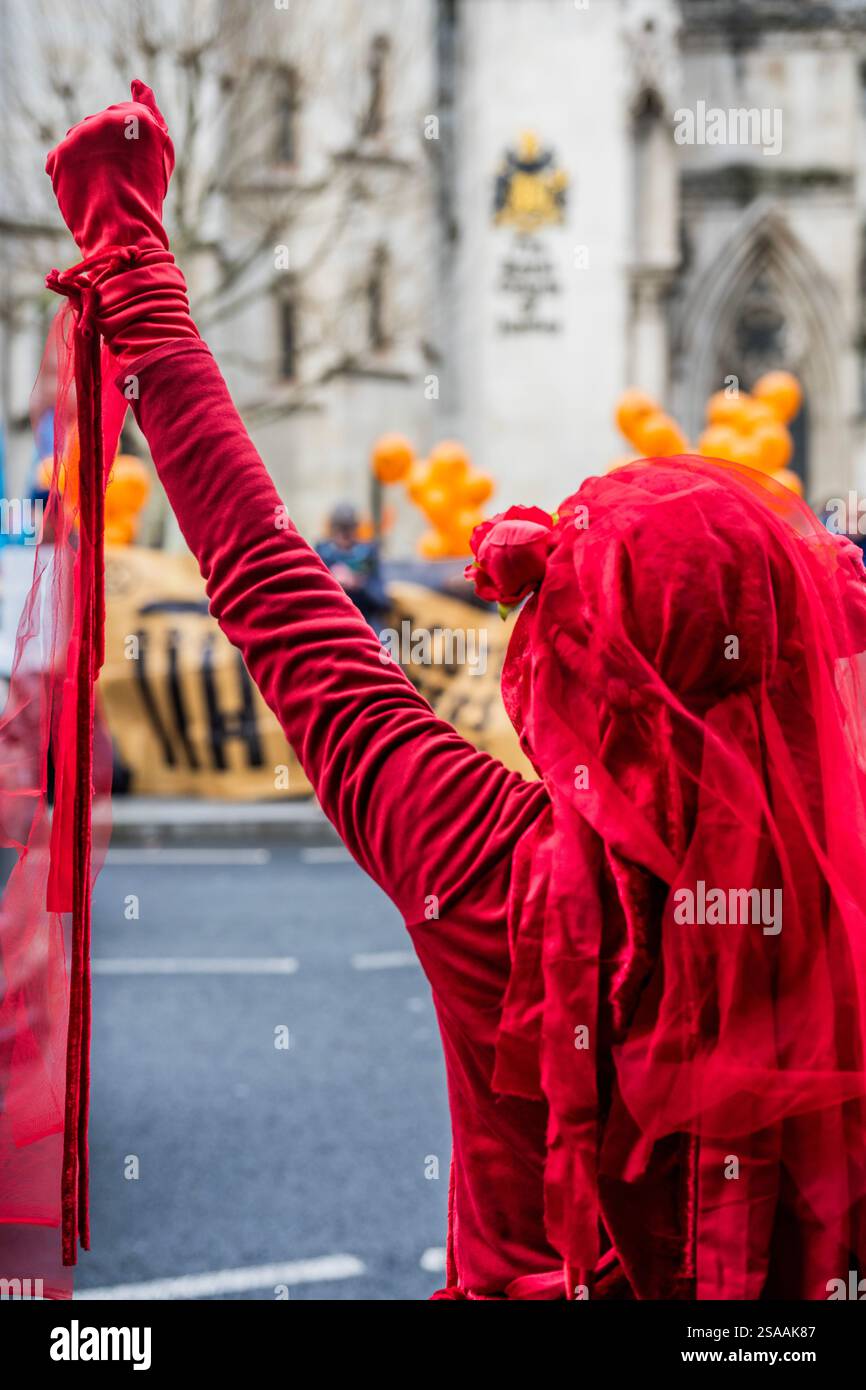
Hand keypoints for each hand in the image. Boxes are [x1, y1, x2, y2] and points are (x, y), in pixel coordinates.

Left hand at [45, 80, 173, 260]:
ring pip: (80, 143)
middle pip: (99, 128)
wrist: (124, 229)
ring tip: (103, 187)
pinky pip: (61, 161)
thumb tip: (138, 82)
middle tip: (120, 179)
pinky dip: (71, 175)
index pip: (125, 117)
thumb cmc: (148, 193)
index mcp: (134, 116)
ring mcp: (78, 138)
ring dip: (88, 161)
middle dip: (107, 149)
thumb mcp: (159, 150)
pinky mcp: (58, 157)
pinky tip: (86, 189)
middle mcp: (103, 120)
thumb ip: (150, 111)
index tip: (133, 163)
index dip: (129, 143)